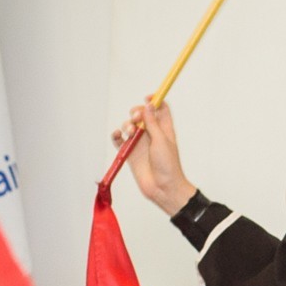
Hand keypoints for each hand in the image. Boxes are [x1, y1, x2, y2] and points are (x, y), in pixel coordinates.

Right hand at [113, 98, 195, 215]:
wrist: (163, 187)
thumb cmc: (168, 165)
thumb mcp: (161, 141)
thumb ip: (153, 123)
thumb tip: (149, 105)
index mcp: (164, 129)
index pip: (160, 109)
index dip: (154, 101)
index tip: (147, 97)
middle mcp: (152, 134)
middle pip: (141, 115)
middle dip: (136, 112)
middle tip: (136, 116)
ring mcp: (140, 143)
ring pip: (129, 126)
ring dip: (127, 125)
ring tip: (130, 133)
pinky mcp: (130, 152)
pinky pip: (119, 140)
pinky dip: (116, 135)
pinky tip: (118, 135)